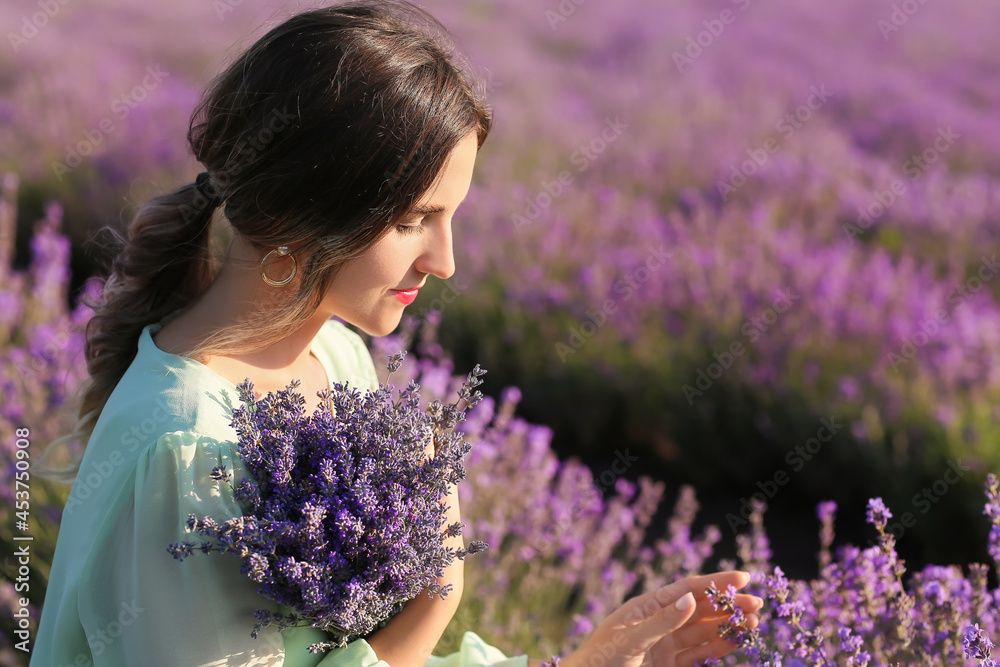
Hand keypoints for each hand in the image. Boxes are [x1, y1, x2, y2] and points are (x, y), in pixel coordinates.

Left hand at [559, 571, 761, 666]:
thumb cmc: (600, 660)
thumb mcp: (629, 640)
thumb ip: (661, 622)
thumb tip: (691, 600)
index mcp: (647, 607)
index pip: (687, 589)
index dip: (715, 582)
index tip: (743, 577)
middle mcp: (658, 623)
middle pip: (700, 610)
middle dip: (728, 605)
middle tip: (757, 604)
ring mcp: (664, 645)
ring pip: (703, 632)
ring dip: (727, 626)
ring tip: (753, 623)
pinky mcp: (668, 665)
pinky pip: (698, 654)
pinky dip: (717, 647)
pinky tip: (735, 642)